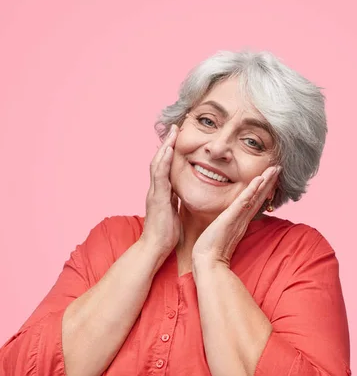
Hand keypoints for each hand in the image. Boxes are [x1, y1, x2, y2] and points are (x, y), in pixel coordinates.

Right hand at [139, 124, 180, 261]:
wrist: (154, 249)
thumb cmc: (166, 234)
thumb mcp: (174, 212)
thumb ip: (176, 201)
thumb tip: (182, 194)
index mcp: (162, 192)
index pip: (166, 166)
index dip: (171, 152)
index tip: (178, 138)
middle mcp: (156, 189)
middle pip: (160, 160)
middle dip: (167, 143)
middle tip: (175, 127)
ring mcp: (155, 192)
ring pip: (158, 163)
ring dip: (165, 146)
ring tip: (173, 132)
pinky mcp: (157, 198)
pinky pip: (160, 175)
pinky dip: (164, 161)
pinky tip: (169, 149)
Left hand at [191, 165, 280, 272]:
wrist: (207, 262)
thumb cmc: (209, 250)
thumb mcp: (219, 232)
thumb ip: (223, 224)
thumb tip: (221, 220)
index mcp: (240, 220)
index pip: (254, 201)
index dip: (263, 189)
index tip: (269, 176)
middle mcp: (243, 218)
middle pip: (260, 196)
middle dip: (269, 181)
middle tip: (278, 167)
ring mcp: (239, 218)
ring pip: (256, 196)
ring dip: (265, 182)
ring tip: (274, 169)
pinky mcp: (232, 218)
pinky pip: (244, 201)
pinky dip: (252, 190)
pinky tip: (259, 179)